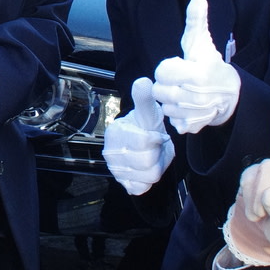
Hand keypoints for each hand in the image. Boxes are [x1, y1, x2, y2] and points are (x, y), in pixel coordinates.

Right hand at [102, 77, 173, 195]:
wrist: (143, 145)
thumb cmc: (145, 127)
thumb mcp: (148, 112)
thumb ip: (144, 99)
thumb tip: (143, 81)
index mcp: (116, 133)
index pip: (144, 142)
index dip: (156, 139)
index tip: (157, 134)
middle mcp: (111, 153)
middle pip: (147, 161)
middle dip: (158, 154)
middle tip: (156, 147)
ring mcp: (116, 170)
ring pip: (149, 176)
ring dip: (156, 166)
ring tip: (153, 156)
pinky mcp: (123, 183)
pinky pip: (142, 188)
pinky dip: (149, 180)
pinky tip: (146, 169)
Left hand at [152, 0, 240, 133]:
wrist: (230, 94)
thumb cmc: (209, 64)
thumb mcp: (201, 42)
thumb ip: (196, 21)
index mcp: (197, 74)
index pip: (161, 71)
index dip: (167, 67)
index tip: (178, 66)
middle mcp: (196, 96)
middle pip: (159, 90)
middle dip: (166, 84)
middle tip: (179, 81)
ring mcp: (195, 113)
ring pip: (164, 107)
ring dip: (170, 100)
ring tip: (183, 92)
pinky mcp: (193, 126)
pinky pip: (172, 122)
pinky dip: (176, 116)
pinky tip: (186, 108)